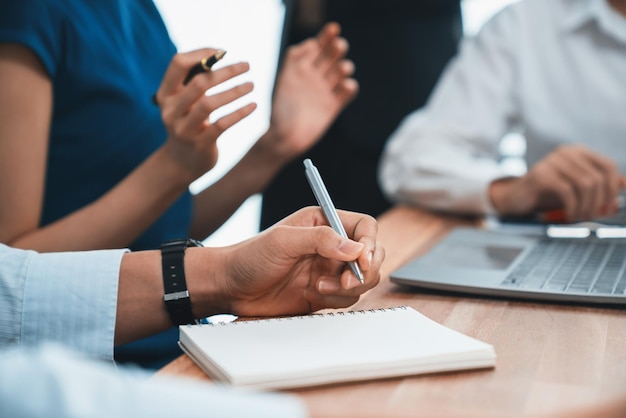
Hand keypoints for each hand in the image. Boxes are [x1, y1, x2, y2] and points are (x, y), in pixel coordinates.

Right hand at [155, 48, 256, 178]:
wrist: (182, 162)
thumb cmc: (189, 122)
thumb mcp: (186, 101)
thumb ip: (195, 81)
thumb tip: (219, 56)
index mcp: (165, 94)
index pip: (178, 64)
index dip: (201, 54)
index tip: (222, 52)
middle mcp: (171, 110)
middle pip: (199, 83)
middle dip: (225, 72)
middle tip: (247, 66)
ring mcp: (184, 129)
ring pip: (209, 104)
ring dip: (234, 92)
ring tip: (251, 85)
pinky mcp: (200, 145)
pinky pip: (222, 125)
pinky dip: (239, 113)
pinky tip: (253, 105)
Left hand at [216, 207, 382, 316]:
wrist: (231, 287)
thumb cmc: (250, 256)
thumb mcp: (283, 241)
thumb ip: (321, 239)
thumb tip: (356, 248)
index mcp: (324, 222)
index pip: (364, 227)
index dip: (370, 243)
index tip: (361, 261)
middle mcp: (331, 245)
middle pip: (371, 254)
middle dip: (364, 271)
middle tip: (345, 281)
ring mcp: (329, 269)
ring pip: (363, 280)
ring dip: (346, 288)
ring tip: (317, 287)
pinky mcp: (324, 292)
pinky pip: (347, 298)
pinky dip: (335, 300)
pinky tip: (310, 295)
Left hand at [265, 22, 358, 159]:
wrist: (285, 137)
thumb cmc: (281, 109)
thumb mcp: (285, 79)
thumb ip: (296, 60)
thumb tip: (311, 44)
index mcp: (301, 68)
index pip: (317, 46)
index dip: (326, 36)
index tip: (333, 28)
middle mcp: (314, 77)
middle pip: (331, 55)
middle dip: (337, 48)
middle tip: (338, 45)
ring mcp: (325, 90)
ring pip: (341, 72)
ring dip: (344, 68)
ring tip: (342, 69)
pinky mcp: (333, 106)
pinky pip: (347, 92)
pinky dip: (350, 87)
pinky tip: (347, 86)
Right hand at [489, 145, 623, 220]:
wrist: (515, 198)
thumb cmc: (548, 195)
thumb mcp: (576, 191)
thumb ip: (599, 188)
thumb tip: (623, 185)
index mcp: (578, 152)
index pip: (608, 165)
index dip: (613, 188)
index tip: (609, 206)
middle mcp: (566, 152)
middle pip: (598, 178)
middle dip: (599, 202)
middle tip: (592, 217)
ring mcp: (552, 161)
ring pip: (586, 185)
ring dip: (586, 207)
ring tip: (579, 218)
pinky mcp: (541, 174)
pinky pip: (568, 192)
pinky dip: (573, 208)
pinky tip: (569, 216)